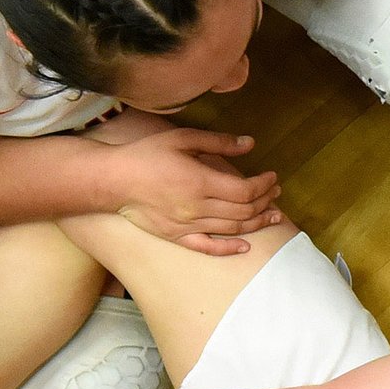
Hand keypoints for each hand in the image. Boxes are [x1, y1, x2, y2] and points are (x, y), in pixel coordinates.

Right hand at [109, 130, 283, 253]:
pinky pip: (208, 248)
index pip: (246, 190)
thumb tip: (250, 143)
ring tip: (274, 216)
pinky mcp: (177, 237)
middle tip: (277, 194)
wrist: (112, 180)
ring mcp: (188, 225)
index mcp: (201, 182)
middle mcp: (198, 208)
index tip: (273, 178)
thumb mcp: (182, 139)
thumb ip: (218, 142)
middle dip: (266, 201)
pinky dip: (229, 249)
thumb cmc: (146, 155)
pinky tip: (245, 247)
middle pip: (244, 210)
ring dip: (257, 223)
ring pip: (232, 229)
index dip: (265, 185)